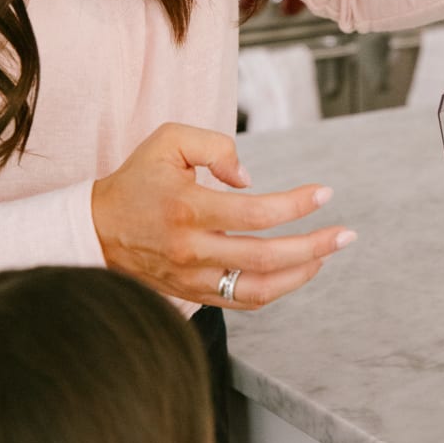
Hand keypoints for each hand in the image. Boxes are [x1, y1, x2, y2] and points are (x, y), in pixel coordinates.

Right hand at [90, 122, 354, 311]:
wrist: (97, 230)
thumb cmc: (138, 180)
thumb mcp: (168, 141)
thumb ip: (214, 145)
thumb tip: (249, 177)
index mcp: (187, 208)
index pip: (256, 212)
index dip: (297, 205)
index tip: (324, 194)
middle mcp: (191, 249)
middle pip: (266, 258)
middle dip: (314, 246)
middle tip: (346, 235)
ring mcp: (192, 278)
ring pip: (258, 289)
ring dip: (301, 274)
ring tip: (326, 254)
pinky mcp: (193, 295)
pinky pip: (242, 300)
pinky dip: (276, 289)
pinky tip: (296, 271)